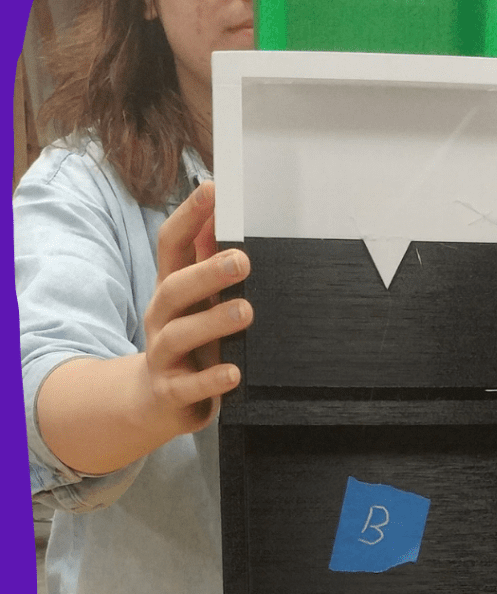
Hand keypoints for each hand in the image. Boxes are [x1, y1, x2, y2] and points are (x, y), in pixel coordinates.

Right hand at [141, 180, 252, 435]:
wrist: (154, 403)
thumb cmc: (189, 344)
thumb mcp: (196, 303)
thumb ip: (207, 264)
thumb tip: (224, 218)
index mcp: (171, 291)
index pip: (171, 246)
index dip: (189, 216)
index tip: (213, 190)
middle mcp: (161, 319)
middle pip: (175, 289)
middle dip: (207, 272)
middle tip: (243, 260)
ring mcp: (164, 356)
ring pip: (179, 335)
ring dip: (213, 322)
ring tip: (245, 311)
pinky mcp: (171, 392)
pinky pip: (189, 386)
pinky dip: (211, 380)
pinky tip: (235, 373)